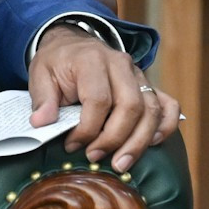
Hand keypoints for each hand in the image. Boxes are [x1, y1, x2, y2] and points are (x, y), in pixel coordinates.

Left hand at [27, 25, 179, 172]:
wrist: (74, 44)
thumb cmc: (58, 63)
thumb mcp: (40, 74)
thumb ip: (42, 98)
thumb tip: (41, 123)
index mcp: (92, 60)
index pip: (98, 100)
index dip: (86, 129)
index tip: (72, 145)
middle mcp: (121, 65)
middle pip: (130, 106)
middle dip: (114, 139)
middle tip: (95, 158)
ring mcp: (138, 74)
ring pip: (151, 110)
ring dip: (138, 142)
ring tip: (121, 164)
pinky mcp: (148, 84)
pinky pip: (167, 105)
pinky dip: (165, 126)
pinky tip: (152, 144)